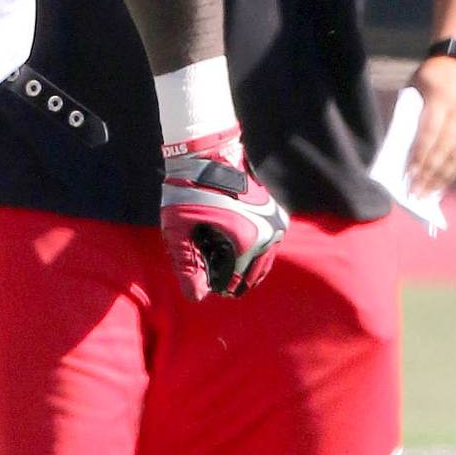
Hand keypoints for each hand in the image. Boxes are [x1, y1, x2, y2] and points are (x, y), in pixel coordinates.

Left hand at [160, 129, 286, 300]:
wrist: (208, 156)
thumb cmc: (187, 192)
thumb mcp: (178, 231)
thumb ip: (187, 267)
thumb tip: (197, 298)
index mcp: (245, 240)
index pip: (234, 281)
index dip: (218, 288)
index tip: (207, 287)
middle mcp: (267, 233)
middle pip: (253, 274)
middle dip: (235, 282)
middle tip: (220, 288)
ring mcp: (275, 223)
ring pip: (265, 261)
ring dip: (249, 271)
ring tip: (231, 278)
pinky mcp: (277, 214)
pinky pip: (270, 246)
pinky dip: (258, 255)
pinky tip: (243, 258)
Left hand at [406, 55, 455, 194]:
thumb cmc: (430, 78)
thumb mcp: (415, 88)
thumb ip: (410, 116)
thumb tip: (402, 154)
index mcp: (443, 98)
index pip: (429, 134)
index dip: (419, 157)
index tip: (407, 176)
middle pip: (444, 149)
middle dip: (428, 174)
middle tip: (415, 194)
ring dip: (442, 178)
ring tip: (428, 194)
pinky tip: (446, 183)